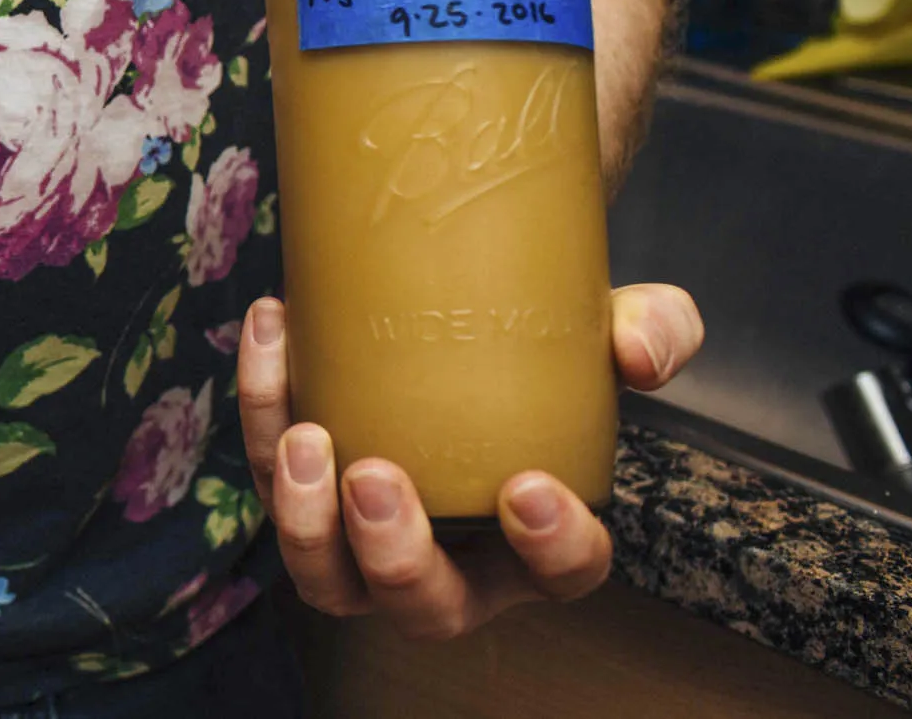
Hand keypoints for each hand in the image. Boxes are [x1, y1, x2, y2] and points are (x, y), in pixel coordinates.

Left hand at [236, 284, 702, 639]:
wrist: (457, 308)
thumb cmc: (544, 347)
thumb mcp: (615, 325)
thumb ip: (651, 331)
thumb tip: (637, 349)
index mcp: (536, 536)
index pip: (561, 575)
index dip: (551, 550)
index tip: (529, 491)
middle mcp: (452, 555)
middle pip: (422, 604)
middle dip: (393, 556)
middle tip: (373, 476)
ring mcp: (365, 533)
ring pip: (326, 574)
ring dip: (303, 518)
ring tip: (301, 433)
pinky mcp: (301, 483)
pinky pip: (266, 470)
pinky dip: (261, 404)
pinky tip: (273, 326)